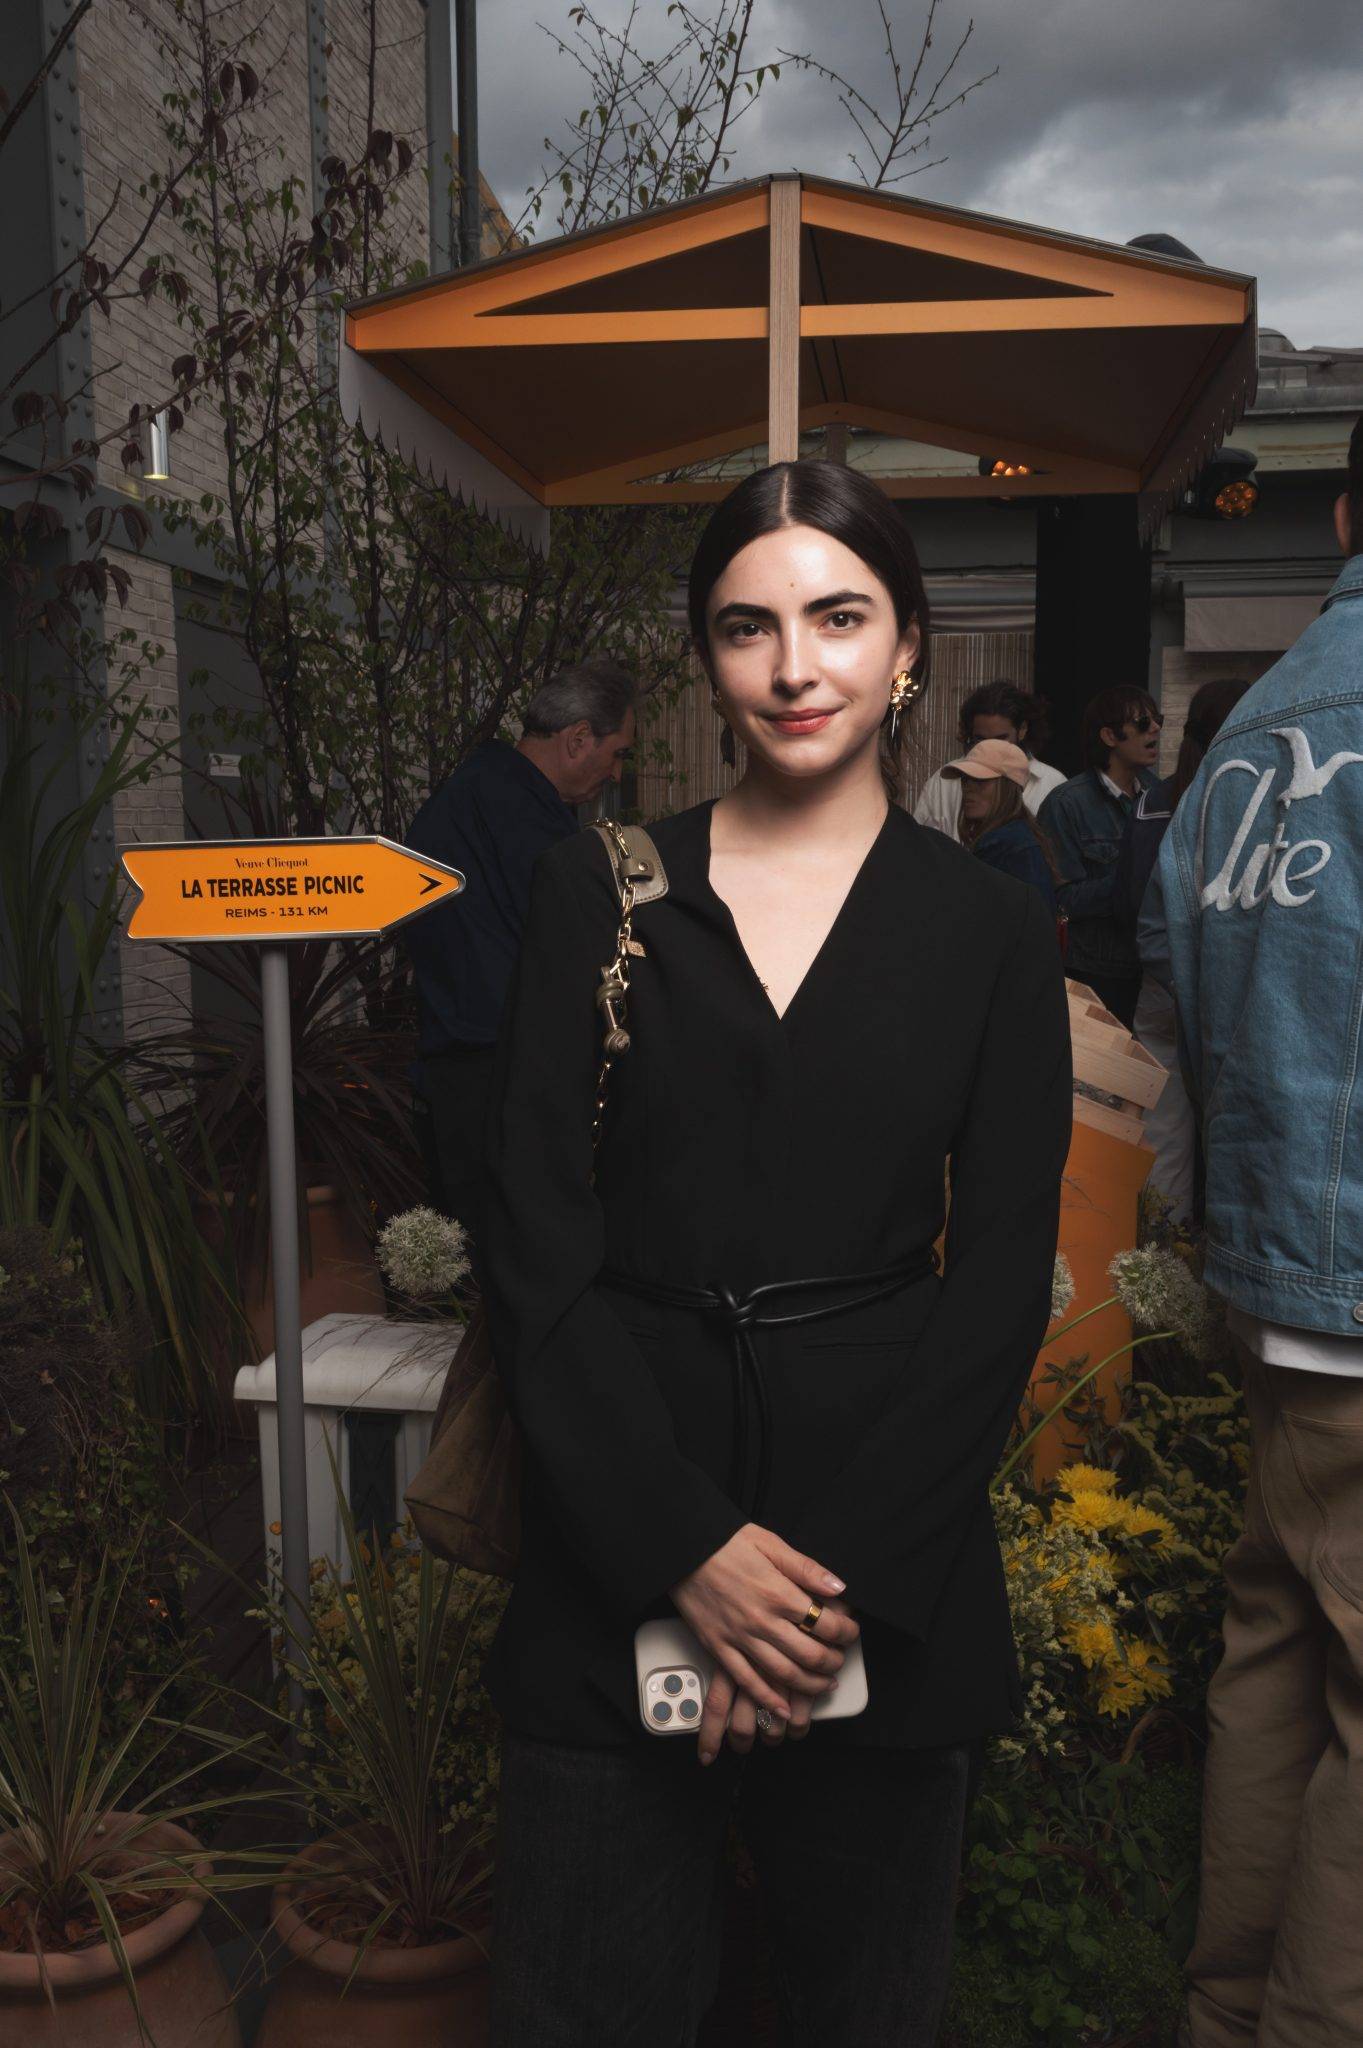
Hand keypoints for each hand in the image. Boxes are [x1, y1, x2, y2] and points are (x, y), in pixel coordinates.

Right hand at [670, 1526, 857, 1749]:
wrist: (682, 1549)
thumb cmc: (725, 1542)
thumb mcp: (770, 1543)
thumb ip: (806, 1568)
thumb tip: (839, 1586)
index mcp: (778, 1593)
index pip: (825, 1623)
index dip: (846, 1632)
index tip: (850, 1632)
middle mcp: (762, 1620)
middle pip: (809, 1654)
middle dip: (833, 1661)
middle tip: (840, 1659)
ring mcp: (739, 1637)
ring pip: (783, 1673)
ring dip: (810, 1684)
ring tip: (824, 1683)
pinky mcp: (719, 1647)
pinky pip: (746, 1681)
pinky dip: (767, 1699)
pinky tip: (783, 1707)